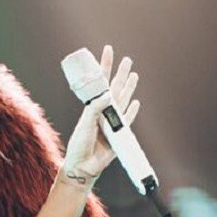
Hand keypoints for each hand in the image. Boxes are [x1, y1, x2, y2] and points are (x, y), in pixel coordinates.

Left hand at [60, 45, 139, 187]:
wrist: (83, 165)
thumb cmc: (80, 144)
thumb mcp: (85, 123)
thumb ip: (95, 109)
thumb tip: (108, 95)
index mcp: (93, 106)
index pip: (100, 82)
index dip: (104, 66)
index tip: (107, 50)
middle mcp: (103, 111)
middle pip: (114, 88)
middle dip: (120, 73)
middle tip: (127, 59)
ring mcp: (112, 122)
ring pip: (123, 100)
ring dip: (129, 87)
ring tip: (133, 74)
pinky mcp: (119, 134)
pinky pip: (128, 120)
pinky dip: (133, 112)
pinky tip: (136, 102)